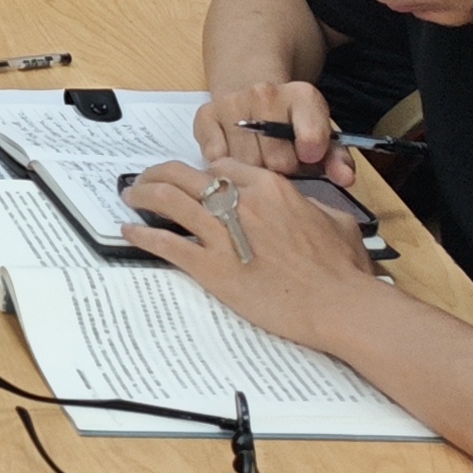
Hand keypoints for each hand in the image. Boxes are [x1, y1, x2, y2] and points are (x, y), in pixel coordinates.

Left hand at [118, 160, 380, 349]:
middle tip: (146, 180)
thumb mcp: (334, 220)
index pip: (221, 167)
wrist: (339, 305)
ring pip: (169, 201)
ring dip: (143, 195)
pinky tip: (130, 232)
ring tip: (131, 196)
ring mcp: (223, 234)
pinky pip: (167, 243)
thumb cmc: (343, 269)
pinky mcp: (212, 268)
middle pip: (185, 174)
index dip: (203, 173)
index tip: (194, 182)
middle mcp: (241, 203)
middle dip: (160, 174)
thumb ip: (311, 206)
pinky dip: (143, 235)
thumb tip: (304, 207)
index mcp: (270, 188)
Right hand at [196, 75, 339, 174]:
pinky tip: (236, 158)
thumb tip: (345, 178)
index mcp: (302, 95)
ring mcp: (231, 103)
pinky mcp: (205, 116)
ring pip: (245, 164)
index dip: (311, 158)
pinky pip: (215, 159)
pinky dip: (225, 166)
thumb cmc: (292, 122)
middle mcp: (264, 93)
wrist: (254, 88)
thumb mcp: (323, 134)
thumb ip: (337, 158)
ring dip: (253, 170)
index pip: (312, 140)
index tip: (308, 158)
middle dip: (281, 170)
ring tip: (260, 160)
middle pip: (276, 161)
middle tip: (282, 163)